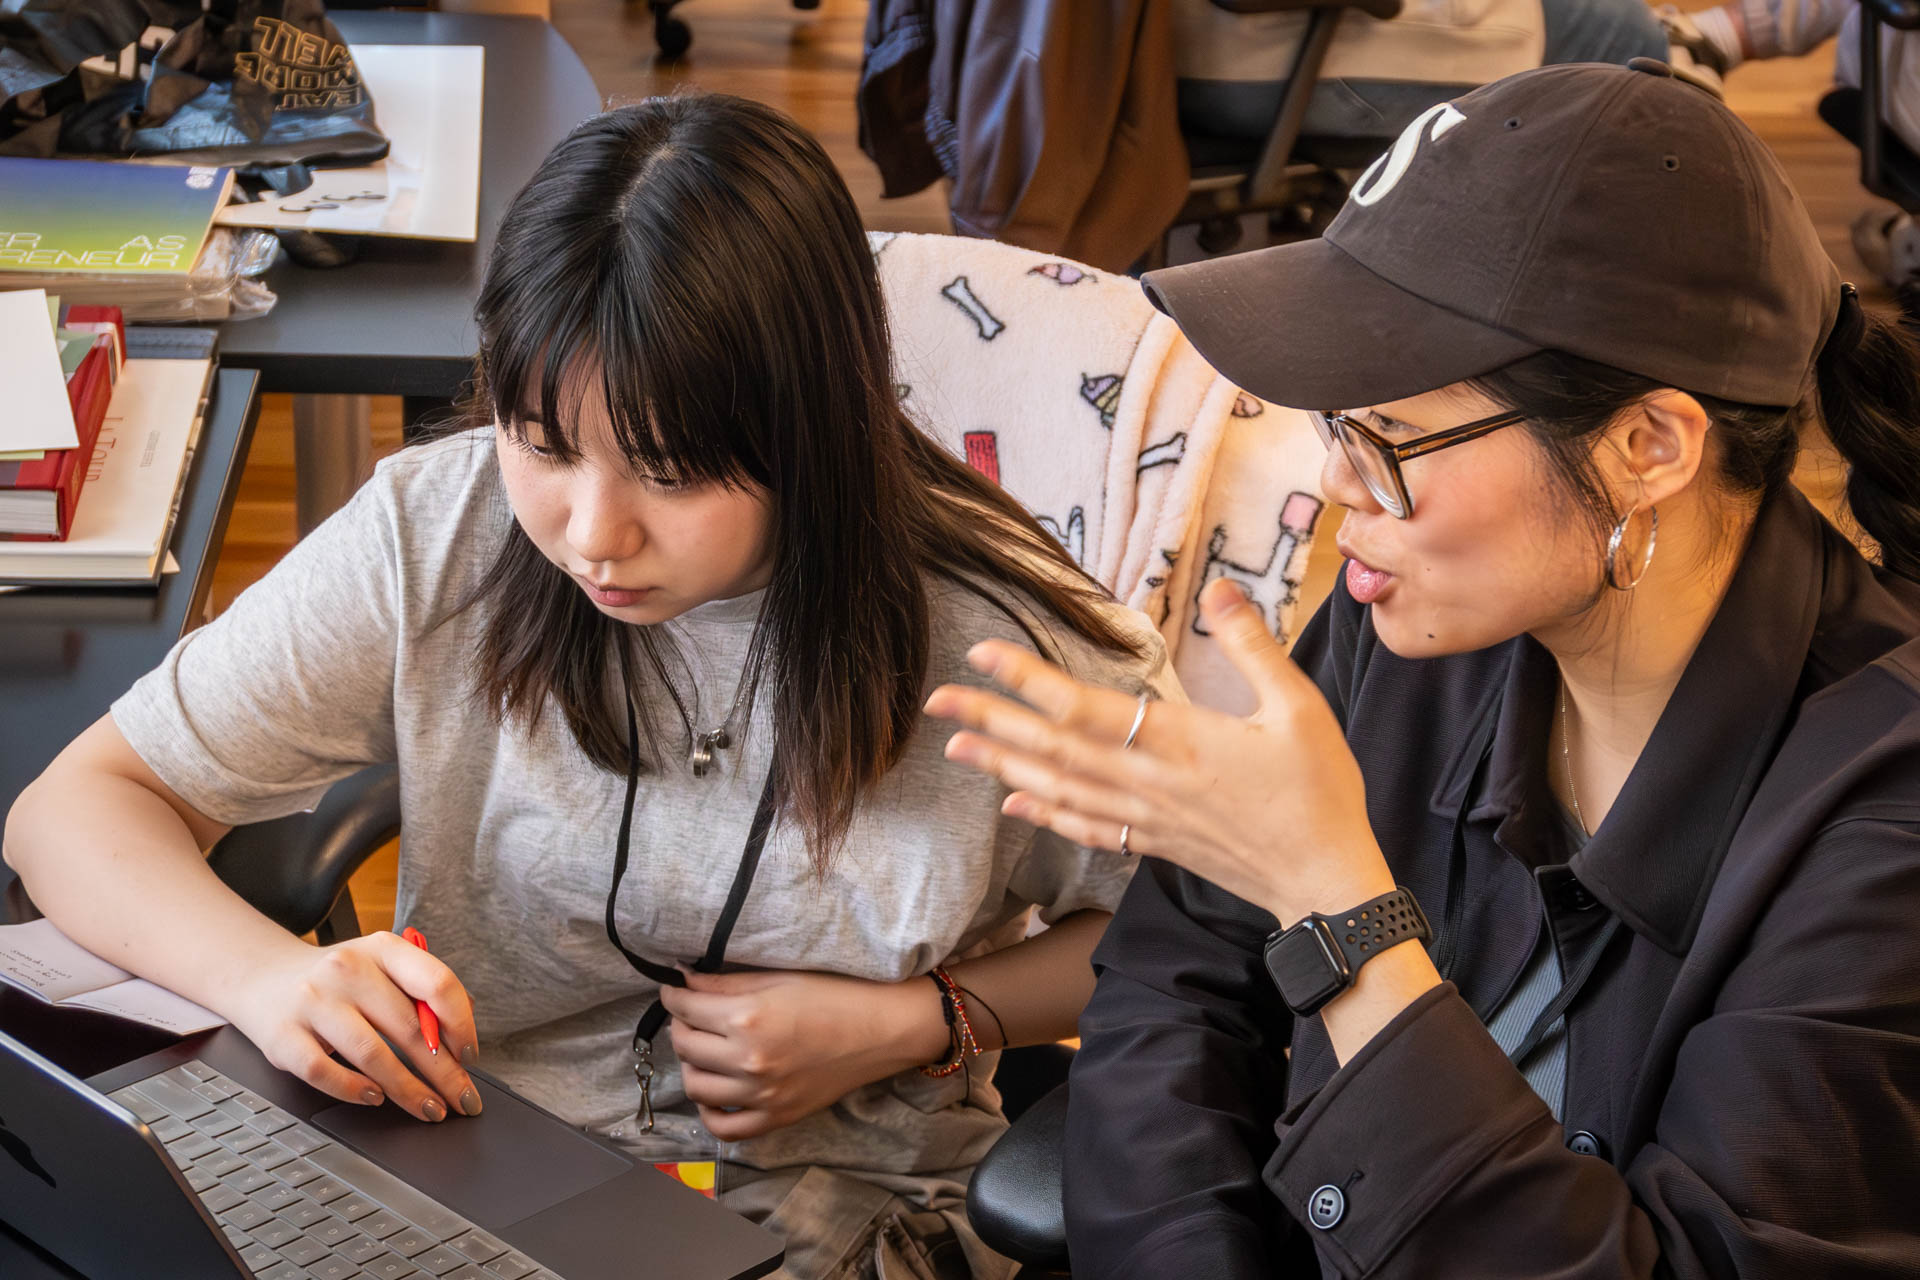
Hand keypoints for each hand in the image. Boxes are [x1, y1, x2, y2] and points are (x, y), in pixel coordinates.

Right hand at [225, 931, 481, 1122]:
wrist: (265, 977)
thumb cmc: (340, 981)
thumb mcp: (382, 967)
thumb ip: (421, 991)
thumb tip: (463, 1032)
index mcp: (383, 948)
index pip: (437, 982)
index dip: (462, 1024)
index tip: (470, 1055)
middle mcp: (348, 969)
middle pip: (409, 1028)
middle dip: (444, 1073)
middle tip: (463, 1099)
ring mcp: (313, 1002)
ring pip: (372, 1054)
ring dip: (408, 1090)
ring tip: (429, 1108)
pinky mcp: (283, 1036)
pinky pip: (323, 1071)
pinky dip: (354, 1090)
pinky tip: (375, 1098)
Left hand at [660, 969, 948, 1141]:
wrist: (882, 1030)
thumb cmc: (837, 995)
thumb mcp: (779, 978)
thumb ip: (726, 982)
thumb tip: (682, 977)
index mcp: (748, 1018)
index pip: (686, 1008)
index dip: (672, 996)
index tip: (673, 991)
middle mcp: (748, 1060)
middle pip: (685, 1046)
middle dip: (681, 1025)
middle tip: (692, 1015)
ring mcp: (762, 1095)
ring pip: (696, 1087)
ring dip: (691, 1064)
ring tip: (704, 1049)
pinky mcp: (777, 1117)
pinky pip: (724, 1128)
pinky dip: (709, 1111)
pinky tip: (713, 1091)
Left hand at [924, 578, 1392, 926]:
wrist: (1326, 882)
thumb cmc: (1318, 792)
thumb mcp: (1299, 707)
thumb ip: (1252, 645)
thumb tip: (1217, 587)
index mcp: (1179, 742)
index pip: (1084, 707)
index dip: (1028, 679)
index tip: (982, 654)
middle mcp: (1149, 782)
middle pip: (1053, 748)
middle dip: (992, 722)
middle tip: (937, 703)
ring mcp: (1146, 819)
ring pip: (1059, 789)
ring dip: (1004, 765)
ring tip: (958, 747)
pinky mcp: (1153, 845)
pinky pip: (1086, 828)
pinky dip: (1045, 814)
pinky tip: (1014, 802)